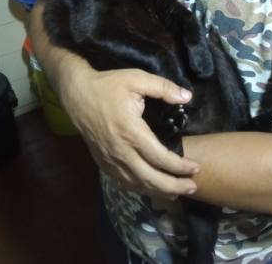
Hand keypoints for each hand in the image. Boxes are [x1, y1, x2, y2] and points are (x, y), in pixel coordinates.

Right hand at [59, 66, 198, 198]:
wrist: (77, 94)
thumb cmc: (108, 85)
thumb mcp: (137, 78)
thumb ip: (163, 87)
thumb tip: (188, 96)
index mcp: (131, 131)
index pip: (159, 157)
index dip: (179, 166)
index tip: (195, 167)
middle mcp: (120, 151)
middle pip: (149, 178)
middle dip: (173, 186)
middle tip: (192, 187)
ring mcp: (109, 159)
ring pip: (136, 184)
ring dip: (157, 191)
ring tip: (176, 192)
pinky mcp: (102, 162)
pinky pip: (122, 182)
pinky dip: (139, 189)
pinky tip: (150, 188)